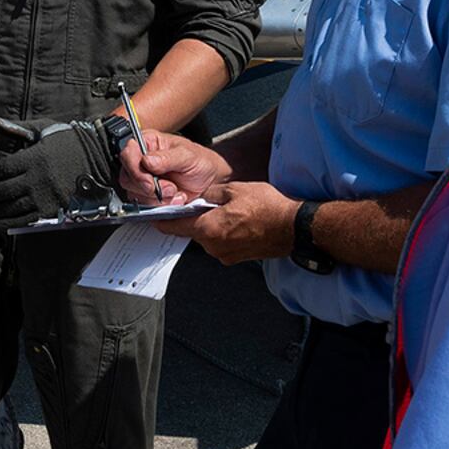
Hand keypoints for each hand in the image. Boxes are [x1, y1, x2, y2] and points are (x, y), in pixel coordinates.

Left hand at [0, 114, 129, 230]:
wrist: (98, 157)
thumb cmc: (67, 140)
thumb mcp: (43, 128)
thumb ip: (16, 128)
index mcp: (33, 157)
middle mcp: (36, 178)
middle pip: (0, 191)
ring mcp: (44, 195)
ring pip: (10, 208)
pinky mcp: (51, 208)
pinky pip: (25, 220)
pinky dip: (8, 223)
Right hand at [119, 128, 228, 205]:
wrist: (210, 182)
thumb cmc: (200, 162)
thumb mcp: (187, 156)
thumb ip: (167, 158)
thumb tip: (148, 160)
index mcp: (148, 142)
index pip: (127, 153)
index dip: (135, 169)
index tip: (150, 181)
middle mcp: (141, 160)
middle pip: (127, 177)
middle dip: (149, 187)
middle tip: (170, 188)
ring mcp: (142, 178)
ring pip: (133, 193)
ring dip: (156, 197)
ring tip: (175, 191)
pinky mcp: (146, 195)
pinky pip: (142, 204)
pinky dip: (159, 205)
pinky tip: (173, 198)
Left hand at [158, 182, 297, 264]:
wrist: (293, 227)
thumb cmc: (267, 207)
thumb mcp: (235, 189)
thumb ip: (210, 194)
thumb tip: (199, 198)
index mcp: (208, 228)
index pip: (175, 226)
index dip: (163, 219)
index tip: (155, 216)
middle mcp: (213, 246)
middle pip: (193, 231)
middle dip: (197, 217)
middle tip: (210, 203)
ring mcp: (225, 255)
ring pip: (209, 237)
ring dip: (213, 225)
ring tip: (232, 211)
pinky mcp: (237, 258)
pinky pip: (222, 244)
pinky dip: (225, 233)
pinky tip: (240, 222)